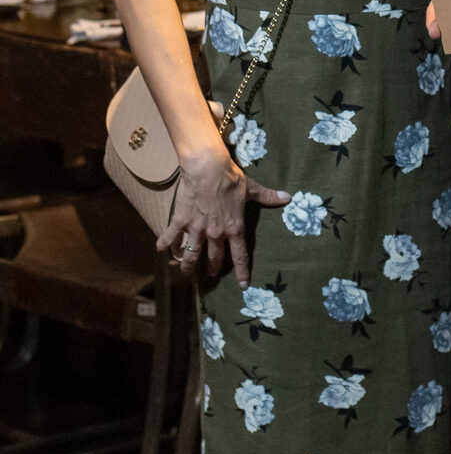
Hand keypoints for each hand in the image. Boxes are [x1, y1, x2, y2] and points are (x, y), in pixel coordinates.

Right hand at [163, 141, 289, 286]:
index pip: (240, 255)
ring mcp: (197, 228)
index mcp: (234, 227)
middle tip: (211, 276)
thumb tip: (287, 197)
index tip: (242, 285)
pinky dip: (165, 244)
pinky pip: (171, 237)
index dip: (242, 271)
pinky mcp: (181, 221)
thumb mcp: (252, 189)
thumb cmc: (230, 178)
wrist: (207, 168)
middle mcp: (215, 233)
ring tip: (185, 271)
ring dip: (188, 265)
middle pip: (214, 258)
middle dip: (213, 269)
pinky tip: (160, 250)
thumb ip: (268, 197)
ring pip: (191, 254)